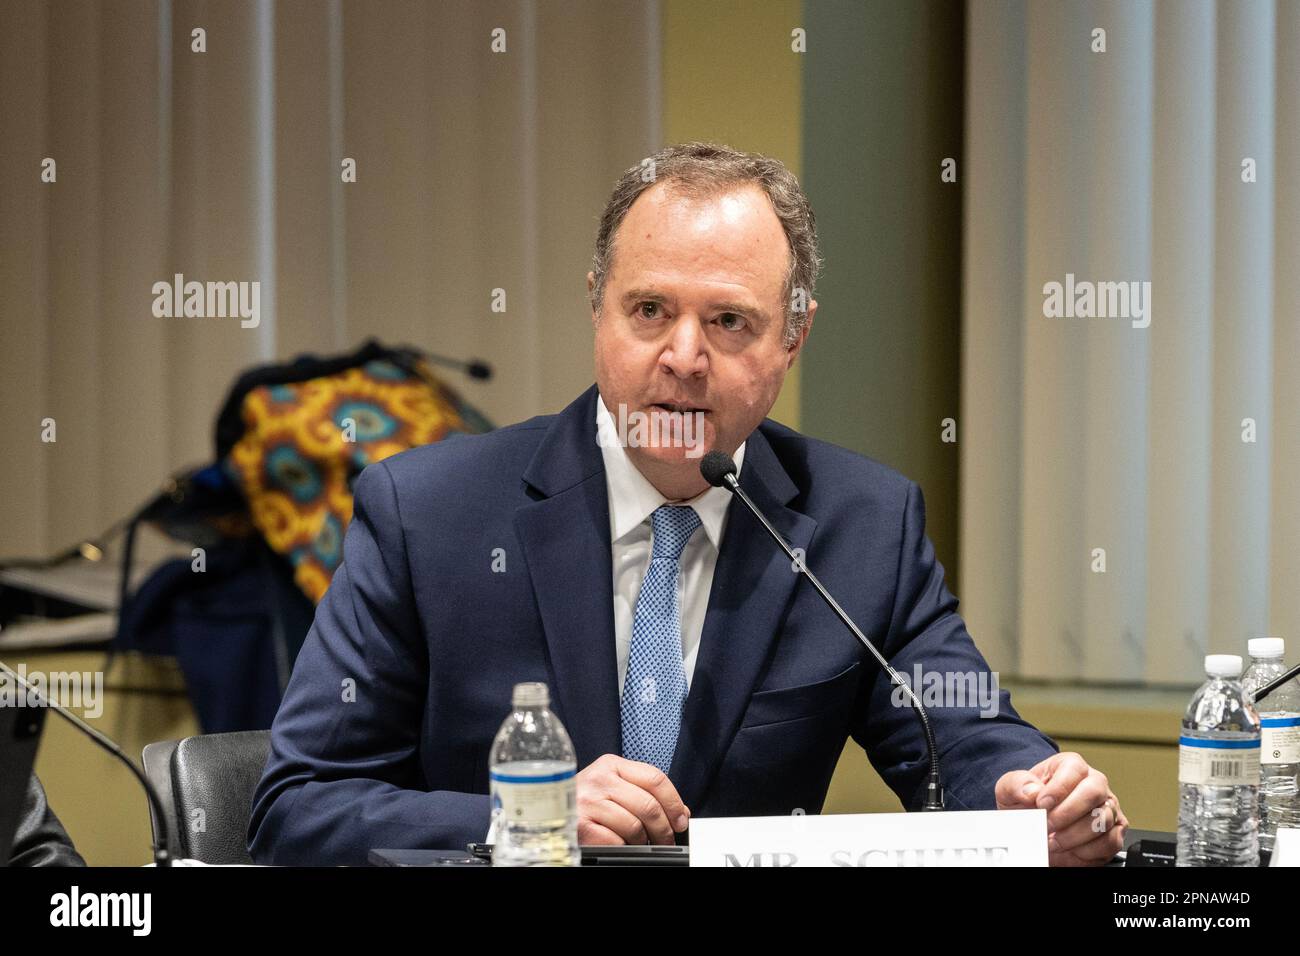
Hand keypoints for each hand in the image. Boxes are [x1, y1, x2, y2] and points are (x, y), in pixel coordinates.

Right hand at [574, 754, 689, 844]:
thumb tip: (680, 813)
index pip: (655, 778)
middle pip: (649, 805)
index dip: (674, 802)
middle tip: (666, 840)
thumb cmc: (585, 800)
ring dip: (644, 841)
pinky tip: (620, 844)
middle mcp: (599, 779)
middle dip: (664, 829)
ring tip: (641, 843)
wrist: (546, 810)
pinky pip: (616, 840)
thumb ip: (644, 793)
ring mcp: (588, 802)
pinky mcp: (580, 825)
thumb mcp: (614, 787)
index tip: (681, 820)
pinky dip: (623, 847)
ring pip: (635, 826)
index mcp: (611, 765)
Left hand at [995, 751, 1126, 865]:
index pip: (1074, 769)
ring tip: (1053, 840)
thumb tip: (1033, 790)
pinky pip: (1110, 842)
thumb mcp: (1009, 790)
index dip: (1058, 788)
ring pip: (1102, 820)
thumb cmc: (1025, 804)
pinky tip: (1070, 848)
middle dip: (1067, 814)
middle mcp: (1094, 784)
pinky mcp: (1114, 832)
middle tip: (1047, 825)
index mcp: (1070, 766)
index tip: (1041, 804)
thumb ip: (1016, 784)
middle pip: (1094, 792)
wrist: (1033, 828)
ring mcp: (1107, 808)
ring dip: (1073, 836)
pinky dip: (1087, 850)